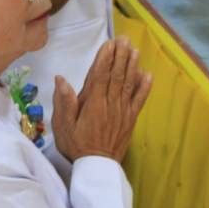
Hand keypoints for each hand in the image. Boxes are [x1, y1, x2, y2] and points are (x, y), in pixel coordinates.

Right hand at [51, 37, 152, 163]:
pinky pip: (139, 101)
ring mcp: (122, 111)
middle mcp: (110, 104)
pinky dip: (144, 87)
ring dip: (132, 66)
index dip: (105, 58)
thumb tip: (61, 79)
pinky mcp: (130, 119)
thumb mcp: (63, 126)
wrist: (97, 168)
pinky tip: (147, 75)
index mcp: (93, 103)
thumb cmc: (76, 145)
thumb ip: (64, 102)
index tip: (109, 44)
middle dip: (120, 56)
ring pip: (128, 84)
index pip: (99, 76)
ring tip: (134, 50)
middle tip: (124, 39)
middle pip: (116, 75)